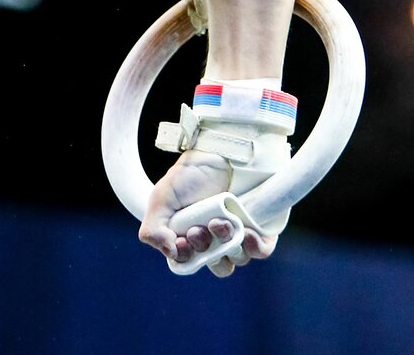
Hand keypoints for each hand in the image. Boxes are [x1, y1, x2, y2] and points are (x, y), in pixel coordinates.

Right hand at [138, 149, 276, 276]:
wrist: (220, 149)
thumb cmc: (190, 173)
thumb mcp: (162, 197)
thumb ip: (153, 229)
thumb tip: (171, 252)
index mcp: (191, 234)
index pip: (190, 261)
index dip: (187, 257)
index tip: (182, 239)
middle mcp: (216, 237)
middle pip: (216, 264)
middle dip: (206, 250)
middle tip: (200, 228)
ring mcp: (239, 232)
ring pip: (238, 258)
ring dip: (227, 245)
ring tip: (221, 221)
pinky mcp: (260, 226)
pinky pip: (260, 250)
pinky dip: (254, 248)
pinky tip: (246, 234)